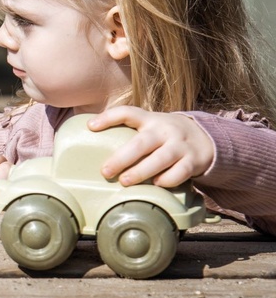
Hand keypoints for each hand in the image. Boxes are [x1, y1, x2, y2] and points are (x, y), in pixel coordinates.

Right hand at [0, 153, 10, 214]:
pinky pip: (18, 196)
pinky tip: (12, 195)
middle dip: (6, 167)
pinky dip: (16, 193)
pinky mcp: (7, 213)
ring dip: (13, 179)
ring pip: (15, 180)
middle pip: (7, 167)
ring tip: (8, 183)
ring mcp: (0, 202)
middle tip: (4, 172)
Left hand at [89, 106, 214, 187]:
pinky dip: (167, 180)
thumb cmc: (165, 136)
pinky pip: (180, 172)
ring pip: (160, 158)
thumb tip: (93, 142)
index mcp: (150, 119)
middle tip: (105, 171)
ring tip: (125, 181)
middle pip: (142, 143)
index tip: (91, 127)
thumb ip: (130, 132)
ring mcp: (180, 145)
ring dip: (141, 171)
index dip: (108, 117)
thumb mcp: (150, 126)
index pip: (128, 113)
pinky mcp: (193, 161)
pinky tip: (156, 185)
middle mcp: (165, 130)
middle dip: (122, 158)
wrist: (206, 138)